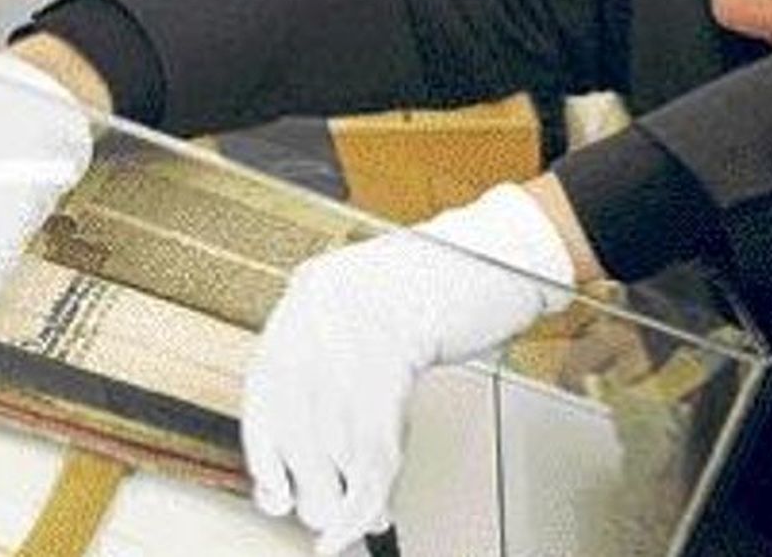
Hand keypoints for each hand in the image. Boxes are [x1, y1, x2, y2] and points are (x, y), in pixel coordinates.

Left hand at [241, 183, 575, 554]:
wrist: (507, 250)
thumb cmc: (454, 281)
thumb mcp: (377, 314)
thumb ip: (342, 365)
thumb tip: (317, 447)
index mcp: (310, 294)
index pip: (264, 390)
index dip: (267, 451)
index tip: (275, 491)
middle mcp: (318, 309)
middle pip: (292, 423)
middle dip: (310, 485)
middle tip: (326, 514)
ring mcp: (352, 329)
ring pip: (329, 446)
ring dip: (343, 502)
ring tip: (358, 521)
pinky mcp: (394, 358)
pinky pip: (372, 450)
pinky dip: (367, 500)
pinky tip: (371, 516)